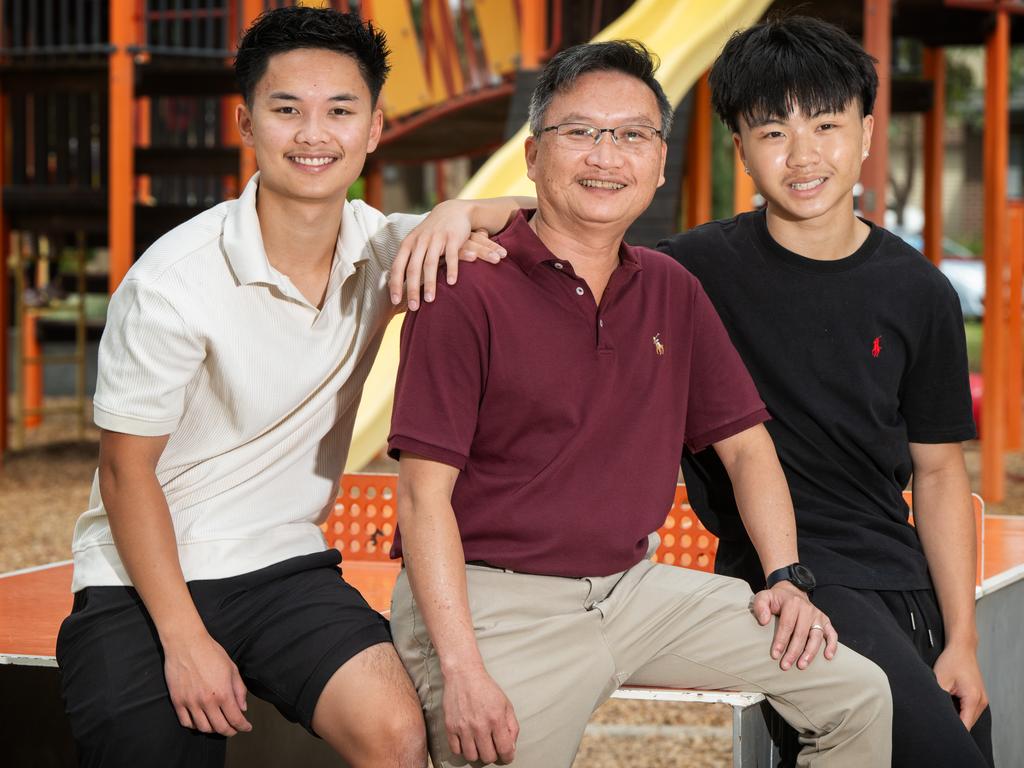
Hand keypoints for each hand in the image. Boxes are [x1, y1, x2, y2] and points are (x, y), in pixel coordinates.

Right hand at [163, 630, 251, 736]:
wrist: (186, 643)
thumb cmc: (211, 652)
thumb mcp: (232, 668)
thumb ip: (239, 690)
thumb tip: (242, 708)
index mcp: (223, 693)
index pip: (235, 719)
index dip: (243, 726)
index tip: (246, 727)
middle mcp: (207, 701)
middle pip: (220, 728)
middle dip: (230, 731)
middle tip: (234, 729)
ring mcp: (190, 703)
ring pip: (203, 728)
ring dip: (213, 729)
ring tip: (218, 724)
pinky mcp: (177, 701)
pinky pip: (186, 722)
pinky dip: (195, 726)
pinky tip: (201, 720)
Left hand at [389, 200, 506, 310]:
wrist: (452, 210)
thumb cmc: (431, 233)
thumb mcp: (416, 242)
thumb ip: (407, 260)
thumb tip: (393, 284)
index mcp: (408, 243)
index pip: (398, 266)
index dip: (396, 284)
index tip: (395, 301)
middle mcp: (420, 241)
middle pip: (413, 268)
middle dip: (412, 289)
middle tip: (414, 307)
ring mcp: (436, 238)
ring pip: (430, 263)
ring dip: (429, 283)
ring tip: (430, 300)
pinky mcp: (452, 237)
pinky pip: (451, 255)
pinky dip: (451, 269)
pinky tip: (452, 283)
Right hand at [442, 664, 518, 763]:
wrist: (463, 674)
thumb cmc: (486, 688)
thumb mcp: (506, 704)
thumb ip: (512, 726)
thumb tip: (511, 747)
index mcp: (496, 719)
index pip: (504, 750)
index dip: (508, 757)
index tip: (506, 755)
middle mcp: (479, 725)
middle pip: (488, 757)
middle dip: (493, 754)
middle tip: (492, 746)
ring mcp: (463, 727)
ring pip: (472, 757)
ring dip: (477, 753)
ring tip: (479, 744)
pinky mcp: (450, 727)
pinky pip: (456, 750)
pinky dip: (462, 749)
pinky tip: (467, 741)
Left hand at [751, 582, 837, 669]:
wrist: (791, 592)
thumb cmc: (775, 599)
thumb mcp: (764, 597)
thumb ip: (760, 606)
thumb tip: (764, 621)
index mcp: (792, 603)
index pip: (787, 625)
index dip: (781, 641)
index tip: (775, 655)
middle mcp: (807, 609)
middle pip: (801, 634)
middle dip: (793, 652)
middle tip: (785, 665)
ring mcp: (818, 616)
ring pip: (817, 637)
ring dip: (810, 653)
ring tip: (802, 665)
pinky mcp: (825, 621)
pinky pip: (832, 634)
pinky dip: (832, 645)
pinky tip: (828, 657)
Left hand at [933, 642, 987, 728]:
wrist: (962, 648)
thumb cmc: (952, 661)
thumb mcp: (940, 680)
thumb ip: (938, 699)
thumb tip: (933, 713)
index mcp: (973, 699)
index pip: (964, 725)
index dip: (952, 729)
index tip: (939, 730)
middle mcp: (981, 702)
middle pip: (967, 723)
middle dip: (953, 723)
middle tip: (937, 718)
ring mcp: (982, 700)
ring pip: (968, 717)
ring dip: (956, 715)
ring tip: (942, 706)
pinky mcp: (978, 697)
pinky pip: (969, 710)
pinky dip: (959, 709)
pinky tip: (949, 701)